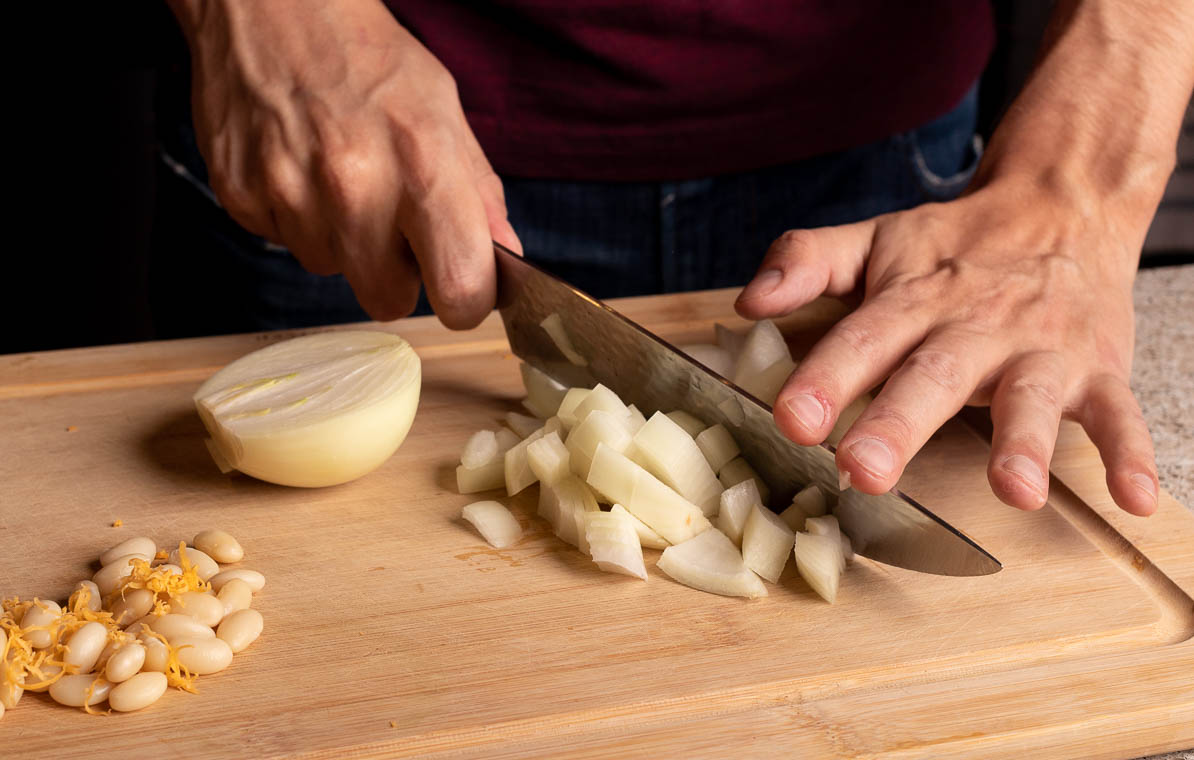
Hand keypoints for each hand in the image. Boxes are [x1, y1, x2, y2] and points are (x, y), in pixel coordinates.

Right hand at [170, 0, 519, 326]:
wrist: (273, 7)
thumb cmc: (370, 61)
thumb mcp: (445, 114)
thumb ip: (479, 196)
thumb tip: (504, 261)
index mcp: (423, 163)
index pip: (459, 288)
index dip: (465, 299)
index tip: (461, 287)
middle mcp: (355, 185)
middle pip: (387, 300)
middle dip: (396, 274)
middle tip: (392, 223)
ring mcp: (291, 193)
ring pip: (333, 272)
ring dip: (343, 242)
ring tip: (340, 177)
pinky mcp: (242, 196)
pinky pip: (286, 245)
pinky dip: (298, 219)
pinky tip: (302, 167)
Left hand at [735, 181, 1158, 515]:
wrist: (1063, 203)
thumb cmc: (954, 243)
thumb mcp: (875, 239)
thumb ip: (808, 263)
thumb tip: (748, 303)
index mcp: (912, 298)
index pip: (862, 339)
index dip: (825, 379)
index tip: (790, 419)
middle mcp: (974, 325)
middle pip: (934, 375)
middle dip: (899, 423)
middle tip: (864, 470)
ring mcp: (1039, 348)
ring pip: (1031, 395)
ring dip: (1024, 442)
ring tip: (1015, 491)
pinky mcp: (1096, 367)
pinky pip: (1118, 411)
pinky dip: (1131, 452)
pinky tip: (1135, 498)